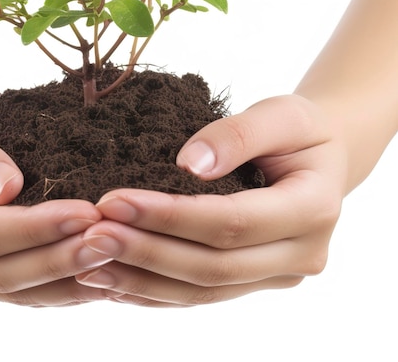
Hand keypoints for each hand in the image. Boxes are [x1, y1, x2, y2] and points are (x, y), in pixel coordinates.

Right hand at [0, 100, 111, 305]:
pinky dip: (57, 286)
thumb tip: (8, 188)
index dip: (30, 228)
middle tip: (111, 240)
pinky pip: (16, 290)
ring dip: (64, 278)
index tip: (84, 212)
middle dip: (57, 258)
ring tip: (114, 258)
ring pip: (10, 291)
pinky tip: (97, 276)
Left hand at [75, 95, 346, 306]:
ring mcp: (276, 275)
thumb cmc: (301, 130)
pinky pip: (200, 295)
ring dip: (142, 279)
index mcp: (313, 209)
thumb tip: (188, 165)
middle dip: (146, 251)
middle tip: (91, 233)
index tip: (114, 200)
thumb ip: (238, 135)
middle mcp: (300, 255)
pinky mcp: (253, 281)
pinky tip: (114, 283)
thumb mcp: (282, 114)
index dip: (170, 215)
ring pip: (202, 290)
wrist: (322, 159)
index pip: (232, 222)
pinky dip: (154, 291)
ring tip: (88, 263)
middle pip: (213, 265)